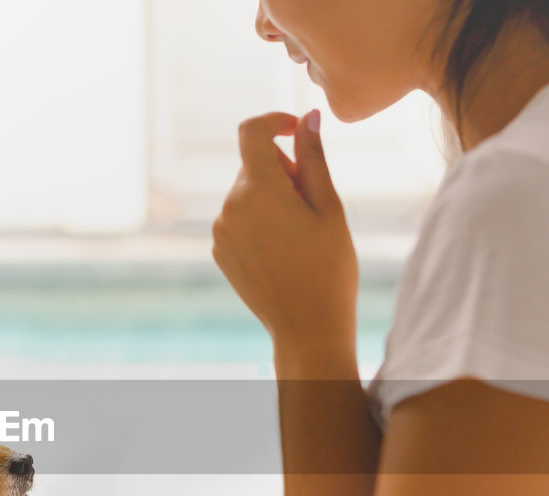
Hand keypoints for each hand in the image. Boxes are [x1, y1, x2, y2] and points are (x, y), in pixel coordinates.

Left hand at [212, 110, 359, 353]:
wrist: (307, 327)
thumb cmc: (329, 267)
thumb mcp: (328, 207)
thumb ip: (313, 157)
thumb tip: (307, 116)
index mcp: (259, 190)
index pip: (251, 131)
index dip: (275, 122)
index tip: (296, 131)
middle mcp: (230, 207)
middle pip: (254, 165)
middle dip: (282, 170)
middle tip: (312, 203)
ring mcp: (221, 230)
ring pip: (246, 193)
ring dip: (271, 197)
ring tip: (298, 234)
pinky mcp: (219, 250)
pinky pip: (238, 218)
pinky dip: (259, 220)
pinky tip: (282, 251)